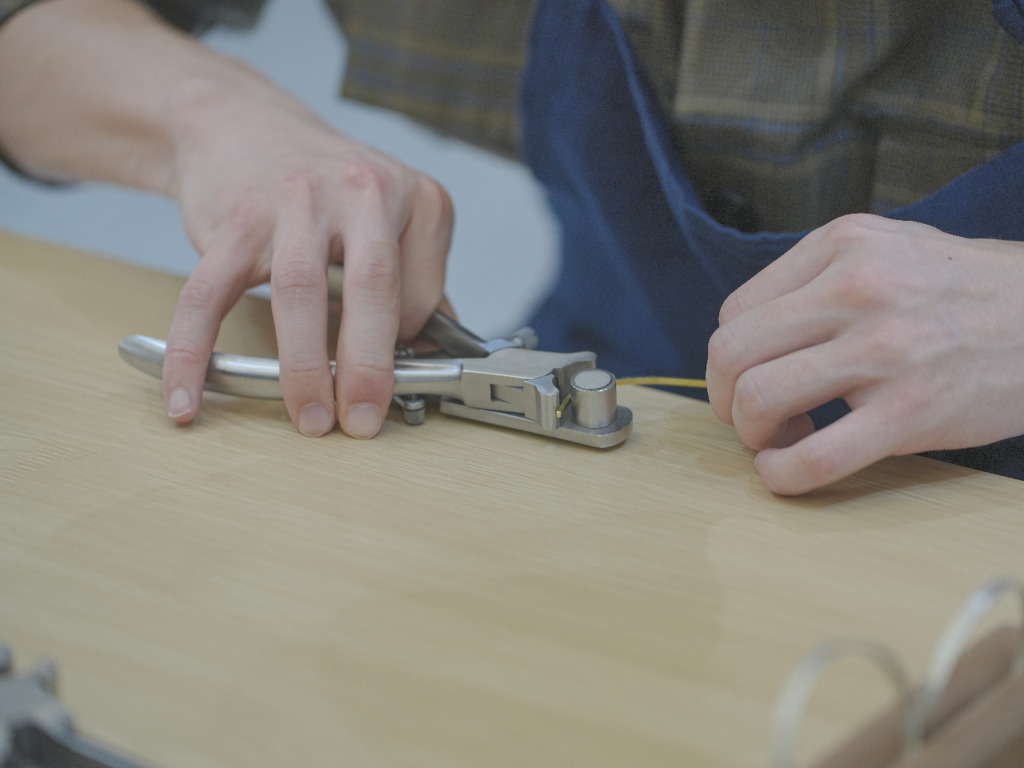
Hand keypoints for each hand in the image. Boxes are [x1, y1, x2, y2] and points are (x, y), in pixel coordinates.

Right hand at [161, 75, 451, 437]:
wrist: (242, 124)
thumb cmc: (327, 186)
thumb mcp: (392, 218)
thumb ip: (416, 279)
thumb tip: (435, 351)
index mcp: (414, 197)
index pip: (420, 292)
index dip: (404, 345)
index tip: (386, 379)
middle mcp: (360, 191)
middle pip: (371, 288)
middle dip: (368, 367)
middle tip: (362, 423)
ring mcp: (293, 201)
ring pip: (298, 294)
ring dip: (304, 367)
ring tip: (310, 418)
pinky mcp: (232, 221)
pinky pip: (209, 298)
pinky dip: (195, 355)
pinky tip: (190, 401)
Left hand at [706, 214, 1023, 493]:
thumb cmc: (969, 292)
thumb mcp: (892, 248)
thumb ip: (821, 277)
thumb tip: (751, 330)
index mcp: (843, 245)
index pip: (737, 310)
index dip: (734, 356)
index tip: (756, 375)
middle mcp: (857, 288)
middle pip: (731, 352)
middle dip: (725, 397)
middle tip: (750, 416)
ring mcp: (884, 350)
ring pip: (758, 399)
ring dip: (750, 433)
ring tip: (781, 437)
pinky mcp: (911, 412)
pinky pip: (814, 457)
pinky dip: (780, 475)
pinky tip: (787, 471)